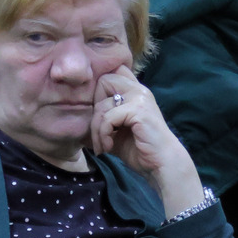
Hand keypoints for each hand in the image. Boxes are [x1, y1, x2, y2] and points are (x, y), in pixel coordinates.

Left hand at [91, 66, 205, 213]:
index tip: (102, 117)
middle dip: (96, 109)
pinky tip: (109, 146)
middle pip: (103, 81)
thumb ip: (103, 121)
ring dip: (97, 129)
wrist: (161, 164)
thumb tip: (76, 121)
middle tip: (100, 131)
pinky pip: (108, 118)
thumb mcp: (116, 132)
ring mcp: (140, 98)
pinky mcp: (139, 110)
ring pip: (102, 104)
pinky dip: (103, 134)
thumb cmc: (141, 150)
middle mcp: (139, 90)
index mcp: (136, 92)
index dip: (100, 91)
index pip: (112, 73)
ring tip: (103, 145)